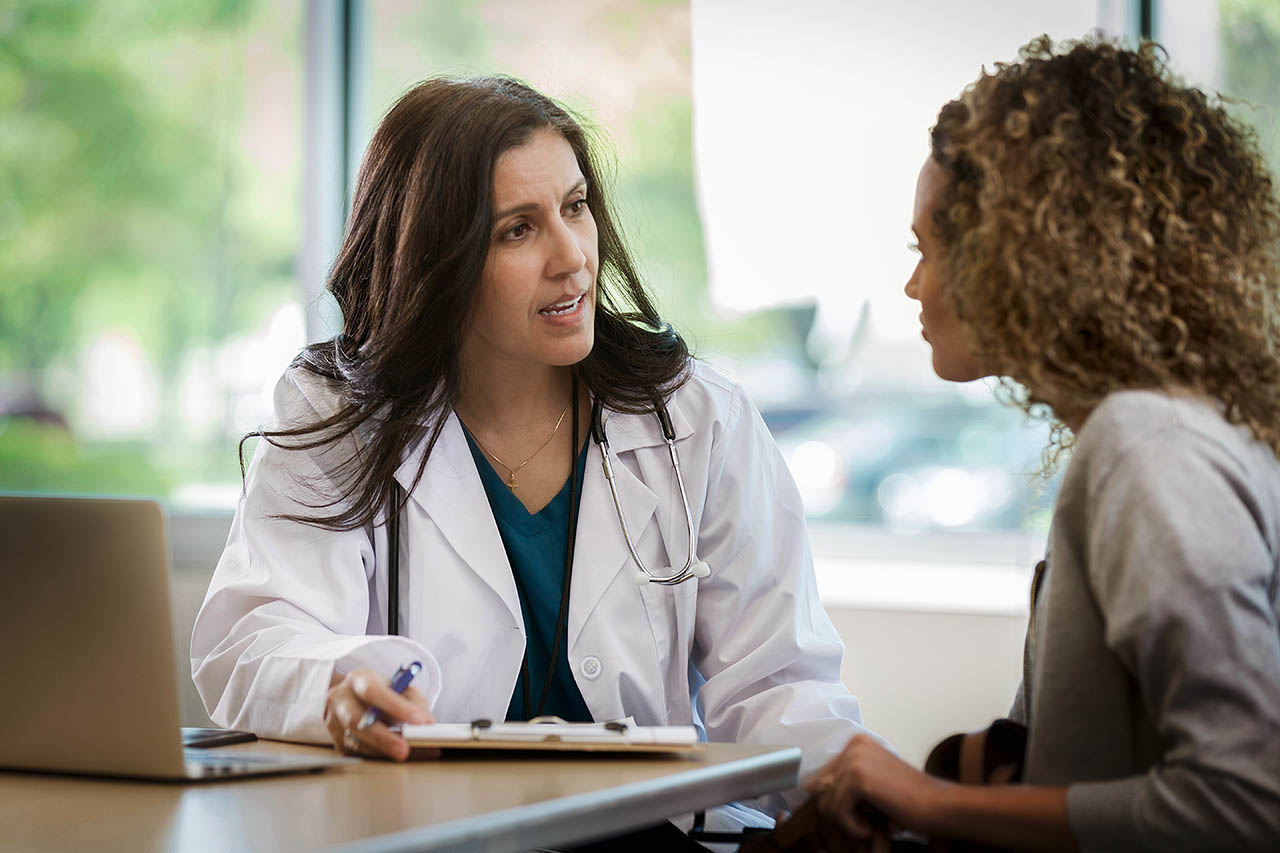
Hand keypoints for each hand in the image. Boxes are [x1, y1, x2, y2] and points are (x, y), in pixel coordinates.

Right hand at [324, 667, 432, 760]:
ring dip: (382, 750)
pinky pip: (355, 753)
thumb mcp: (400, 686)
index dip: (395, 706)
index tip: (419, 719)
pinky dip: (376, 756)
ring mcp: (333, 721)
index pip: (372, 691)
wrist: (354, 696)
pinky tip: (391, 756)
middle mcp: (341, 699)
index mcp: (358, 679)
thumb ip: (414, 700)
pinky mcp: (336, 741)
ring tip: (405, 753)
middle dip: (383, 737)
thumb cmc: (382, 691)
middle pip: (356, 720)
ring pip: (354, 741)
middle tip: (405, 749)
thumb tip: (427, 722)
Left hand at [805, 734, 949, 841]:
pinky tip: (872, 827)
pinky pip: (837, 811)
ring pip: (825, 802)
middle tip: (862, 823)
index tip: (855, 815)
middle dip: (837, 812)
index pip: (822, 776)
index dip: (833, 801)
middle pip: (820, 788)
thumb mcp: (873, 782)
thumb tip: (807, 788)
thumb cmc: (910, 800)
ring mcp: (855, 760)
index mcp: (856, 743)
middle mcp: (853, 745)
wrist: (939, 806)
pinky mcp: (858, 778)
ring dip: (846, 821)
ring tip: (870, 824)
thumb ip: (845, 780)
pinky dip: (852, 827)